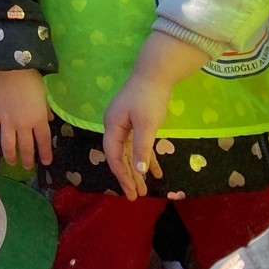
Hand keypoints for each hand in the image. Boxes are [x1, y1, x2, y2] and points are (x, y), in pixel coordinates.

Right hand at [0, 68, 52, 169]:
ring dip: (10, 156)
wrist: (8, 67)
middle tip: (27, 167)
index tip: (45, 162)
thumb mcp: (43, 94)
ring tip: (11, 162)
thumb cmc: (30, 78)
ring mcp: (5, 122)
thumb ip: (45, 109)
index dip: (45, 153)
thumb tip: (49, 120)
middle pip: (25, 147)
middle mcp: (23, 125)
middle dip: (27, 160)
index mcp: (38, 119)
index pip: (43, 141)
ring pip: (7, 146)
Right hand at [104, 72, 170, 199]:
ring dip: (137, 169)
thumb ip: (142, 148)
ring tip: (144, 189)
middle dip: (128, 176)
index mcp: (112, 126)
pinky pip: (139, 144)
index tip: (130, 191)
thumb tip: (138, 170)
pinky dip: (146, 157)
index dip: (121, 174)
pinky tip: (155, 171)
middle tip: (136, 196)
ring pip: (130, 152)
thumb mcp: (147, 124)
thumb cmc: (148, 97)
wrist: (155, 73)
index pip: (114, 155)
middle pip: (120, 156)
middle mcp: (115, 126)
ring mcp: (125, 123)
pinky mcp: (136, 121)